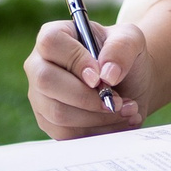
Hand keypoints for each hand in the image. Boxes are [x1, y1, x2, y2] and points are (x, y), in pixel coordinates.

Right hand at [27, 17, 149, 138]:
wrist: (130, 84)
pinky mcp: (49, 123)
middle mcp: (39, 66)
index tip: (100, 76)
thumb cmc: (123, 56)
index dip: (75, 60)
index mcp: (54, 36)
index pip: (51, 43)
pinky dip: (98, 131)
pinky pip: (66, 134)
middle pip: (46, 81)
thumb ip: (122, 47)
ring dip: (97, 117)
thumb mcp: (131, 39)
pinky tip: (118, 121)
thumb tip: (107, 74)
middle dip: (87, 97)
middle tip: (116, 100)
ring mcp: (40, 97)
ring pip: (58, 113)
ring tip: (124, 109)